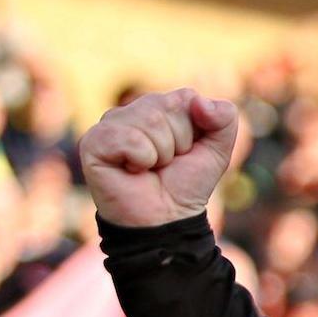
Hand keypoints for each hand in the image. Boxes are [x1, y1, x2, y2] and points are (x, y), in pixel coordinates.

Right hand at [81, 87, 237, 226]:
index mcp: (160, 106)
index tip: (184, 152)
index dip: (194, 131)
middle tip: (165, 164)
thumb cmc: (186, 184)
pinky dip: (140, 160)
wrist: (165, 219)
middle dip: (177, 143)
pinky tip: (131, 171)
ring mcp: (110, 124)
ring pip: (150, 121)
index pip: (186, 97)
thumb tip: (198, 101)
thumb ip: (224, 117)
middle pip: (168, 108)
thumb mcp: (218, 150)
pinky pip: (129, 138)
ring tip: (148, 168)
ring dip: (160, 154)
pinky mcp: (93, 141)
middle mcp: (132, 110)